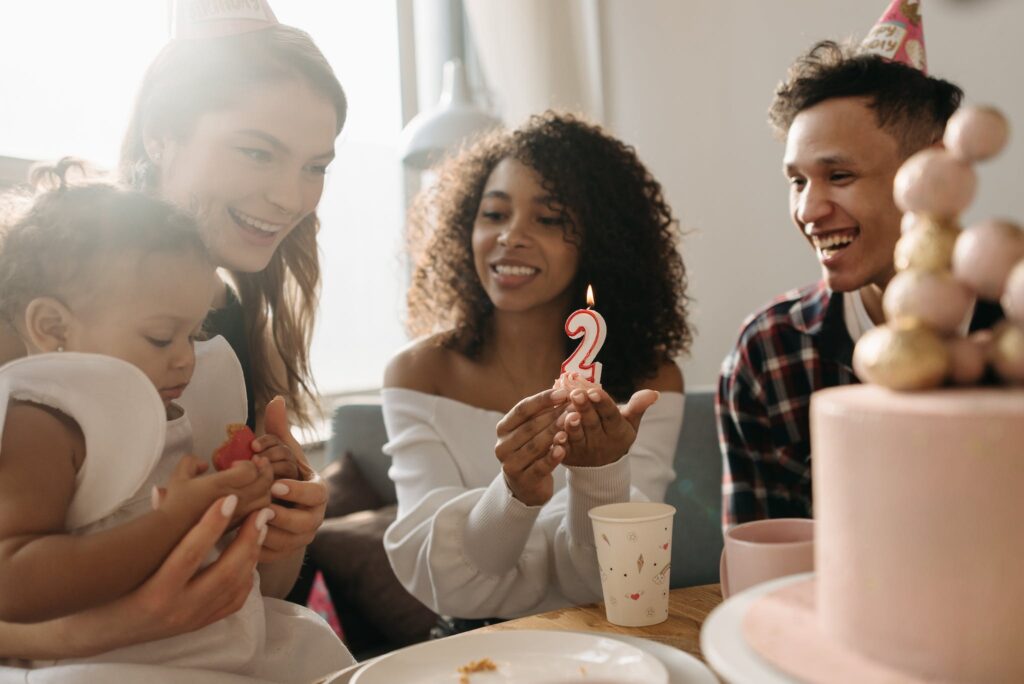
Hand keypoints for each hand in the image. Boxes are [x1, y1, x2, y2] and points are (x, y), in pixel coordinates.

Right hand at [59, 499, 265, 656]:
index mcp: (155, 592)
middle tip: (261, 512)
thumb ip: (151, 527)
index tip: (230, 498)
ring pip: (236, 585)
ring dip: (253, 553)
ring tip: (260, 527)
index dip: (212, 524)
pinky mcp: (201, 624)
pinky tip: (250, 555)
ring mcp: (193, 620)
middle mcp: (178, 610)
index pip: (189, 554)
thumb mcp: (127, 561)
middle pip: (225, 571)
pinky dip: (247, 575)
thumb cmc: (110, 588)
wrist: (102, 631)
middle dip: (248, 539)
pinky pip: (235, 600)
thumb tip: (164, 490)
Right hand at [155, 453, 273, 529]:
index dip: (248, 463)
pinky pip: (260, 514)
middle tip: (260, 464)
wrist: (170, 535)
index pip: (250, 470)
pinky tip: (252, 498)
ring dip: (266, 487)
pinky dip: (261, 503)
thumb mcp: (178, 477)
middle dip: (265, 470)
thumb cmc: (174, 504)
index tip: (236, 464)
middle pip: (264, 483)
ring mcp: (239, 514)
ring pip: (266, 499)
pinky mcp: (239, 526)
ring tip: (259, 481)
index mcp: (221, 484)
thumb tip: (204, 464)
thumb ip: (191, 462)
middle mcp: (234, 499)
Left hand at [257, 396, 323, 562]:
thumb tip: (276, 399)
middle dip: (282, 515)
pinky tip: (239, 536)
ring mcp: (300, 539)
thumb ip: (278, 431)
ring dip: (267, 532)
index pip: (315, 494)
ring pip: (287, 542)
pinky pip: (271, 556)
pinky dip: (256, 547)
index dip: (296, 491)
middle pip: (304, 523)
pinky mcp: (283, 554)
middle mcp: (314, 518)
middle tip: (260, 507)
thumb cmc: (279, 476)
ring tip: (247, 521)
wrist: (276, 510)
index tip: (275, 485)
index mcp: (317, 493)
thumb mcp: (281, 454)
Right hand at [494, 388, 569, 506]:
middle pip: (531, 426)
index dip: (543, 399)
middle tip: (576, 406)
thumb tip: (564, 389)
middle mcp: (502, 445)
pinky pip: (540, 466)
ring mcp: (510, 464)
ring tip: (573, 422)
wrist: (526, 486)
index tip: (564, 392)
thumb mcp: (532, 431)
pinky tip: (564, 448)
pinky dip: (552, 457)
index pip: (522, 409)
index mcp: (503, 428)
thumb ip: (542, 413)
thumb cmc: (531, 451)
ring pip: (536, 445)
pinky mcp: (523, 480)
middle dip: (555, 415)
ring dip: (556, 432)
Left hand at [557, 388, 659, 466]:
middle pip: (592, 423)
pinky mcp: (569, 456)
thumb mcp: (629, 422)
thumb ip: (637, 406)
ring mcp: (584, 450)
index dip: (602, 403)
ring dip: (572, 426)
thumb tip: (653, 393)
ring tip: (568, 414)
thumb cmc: (614, 434)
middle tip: (577, 394)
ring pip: (578, 436)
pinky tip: (555, 435)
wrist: (602, 466)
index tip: (594, 391)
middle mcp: (601, 441)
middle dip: (585, 408)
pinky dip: (559, 444)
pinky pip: (564, 450)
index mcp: (617, 431)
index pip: (610, 415)